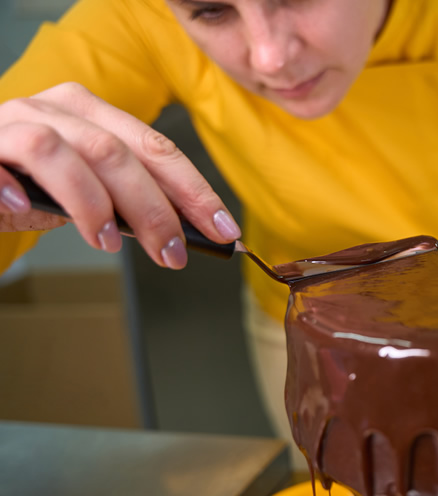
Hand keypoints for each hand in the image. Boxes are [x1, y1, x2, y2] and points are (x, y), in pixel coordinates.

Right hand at [0, 82, 240, 268]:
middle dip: (155, 208)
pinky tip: (24, 210)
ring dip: (96, 204)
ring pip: (69, 152)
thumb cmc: (25, 184)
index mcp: (91, 114)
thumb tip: (179, 233)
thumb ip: (124, 202)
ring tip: (105, 243)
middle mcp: (55, 109)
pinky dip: (17, 188)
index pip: (155, 147)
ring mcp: (14, 122)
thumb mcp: (84, 192)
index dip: (194, 189)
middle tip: (173, 252)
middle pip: (119, 152)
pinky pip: (8, 159)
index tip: (224, 228)